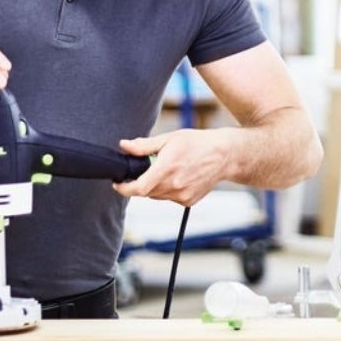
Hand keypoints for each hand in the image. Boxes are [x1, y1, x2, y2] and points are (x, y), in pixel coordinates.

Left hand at [112, 128, 229, 206]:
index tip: (117, 184)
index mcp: (167, 169)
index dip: (124, 189)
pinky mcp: (188, 201)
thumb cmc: (197, 143)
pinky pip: (169, 198)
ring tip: (167, 169)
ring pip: (157, 196)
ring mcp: (182, 196)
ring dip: (154, 186)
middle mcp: (174, 186)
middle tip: (147, 168)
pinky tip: (177, 176)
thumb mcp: (169, 139)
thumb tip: (124, 145)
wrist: (223, 155)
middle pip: (146, 192)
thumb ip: (144, 146)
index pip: (139, 188)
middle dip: (141, 182)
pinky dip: (167, 190)